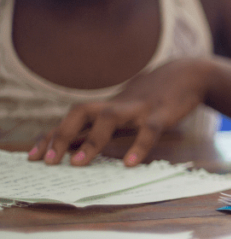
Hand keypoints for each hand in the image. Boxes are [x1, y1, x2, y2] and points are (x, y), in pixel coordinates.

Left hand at [28, 58, 212, 166]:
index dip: (51, 136)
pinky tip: (130, 163)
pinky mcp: (163, 113)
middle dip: (61, 134)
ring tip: (78, 163)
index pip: (71, 120)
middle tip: (49, 161)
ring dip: (91, 140)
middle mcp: (118, 105)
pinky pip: (149, 130)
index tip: (33, 156)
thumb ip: (104, 126)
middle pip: (81, 112)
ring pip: (110, 118)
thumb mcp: (126, 108)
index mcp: (108, 106)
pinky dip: (139, 146)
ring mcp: (139, 108)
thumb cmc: (155, 96)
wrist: (190, 74)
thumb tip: (76, 147)